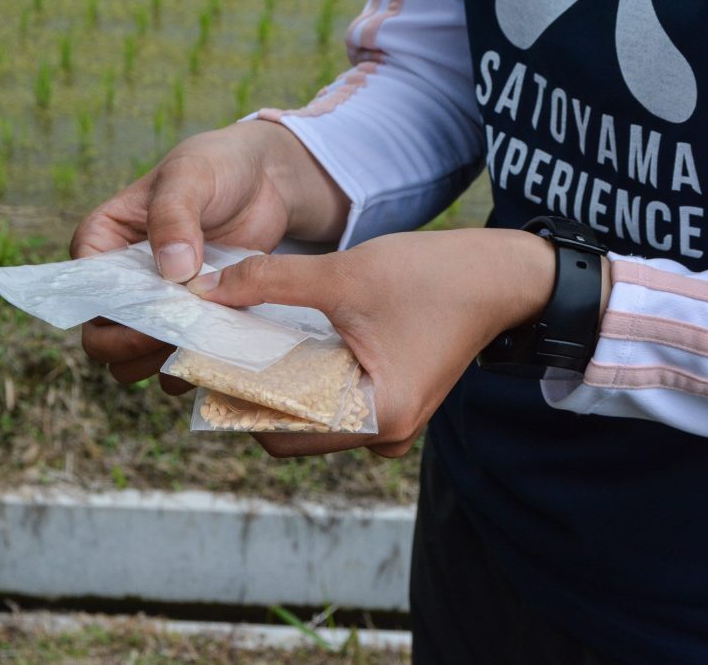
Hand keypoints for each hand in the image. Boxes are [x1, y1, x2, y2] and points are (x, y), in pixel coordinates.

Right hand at [68, 120, 349, 391]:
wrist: (266, 181)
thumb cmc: (216, 167)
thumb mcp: (190, 177)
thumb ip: (174, 217)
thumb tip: (172, 272)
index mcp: (101, 242)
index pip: (85, 294)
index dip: (111, 315)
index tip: (157, 316)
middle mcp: (120, 281)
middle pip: (101, 338)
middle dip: (133, 348)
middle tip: (180, 340)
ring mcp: (156, 305)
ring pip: (134, 359)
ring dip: (161, 363)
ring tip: (202, 347)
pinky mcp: (192, 320)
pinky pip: (179, 359)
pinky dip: (194, 364)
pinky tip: (221, 353)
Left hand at [185, 228, 558, 457]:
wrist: (502, 277)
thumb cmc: (436, 278)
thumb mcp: (346, 274)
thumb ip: (270, 282)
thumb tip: (207, 288)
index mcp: (377, 416)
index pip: (279, 433)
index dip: (235, 400)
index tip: (206, 361)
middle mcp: (384, 434)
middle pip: (292, 431)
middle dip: (253, 394)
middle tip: (222, 349)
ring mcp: (391, 423)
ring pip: (312, 419)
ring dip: (280, 386)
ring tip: (251, 341)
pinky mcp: (392, 402)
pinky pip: (335, 405)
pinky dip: (308, 380)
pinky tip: (290, 342)